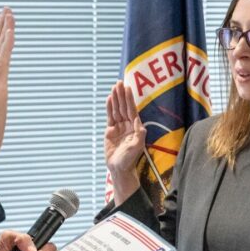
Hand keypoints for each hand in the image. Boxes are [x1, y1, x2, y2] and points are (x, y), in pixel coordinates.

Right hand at [104, 81, 145, 203]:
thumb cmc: (130, 159)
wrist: (119, 168)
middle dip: (121, 95)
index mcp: (135, 127)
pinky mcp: (111, 131)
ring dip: (115, 98)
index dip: (129, 98)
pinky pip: (110, 116)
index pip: (131, 109)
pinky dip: (109, 108)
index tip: (127, 88)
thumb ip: (139, 135)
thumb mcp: (137, 147)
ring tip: (113, 87)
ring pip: (117, 110)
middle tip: (118, 82)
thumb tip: (140, 124)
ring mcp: (119, 127)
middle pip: (124, 106)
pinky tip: (109, 99)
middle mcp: (127, 125)